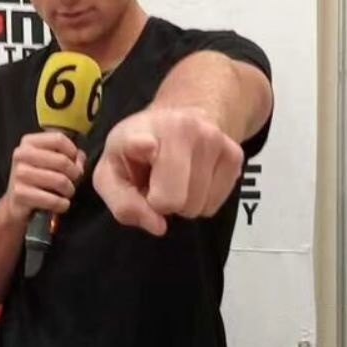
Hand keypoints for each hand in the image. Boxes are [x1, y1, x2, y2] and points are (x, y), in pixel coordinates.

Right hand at [4, 131, 85, 223]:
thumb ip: (70, 155)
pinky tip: (61, 204)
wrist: (17, 202)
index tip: (74, 162)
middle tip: (74, 181)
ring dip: (69, 190)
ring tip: (67, 193)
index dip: (73, 152)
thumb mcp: (52, 161)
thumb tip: (79, 158)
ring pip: (60, 180)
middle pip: (62, 161)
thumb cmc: (39, 179)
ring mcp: (19, 174)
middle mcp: (22, 154)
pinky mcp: (20, 193)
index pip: (59, 139)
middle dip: (75, 174)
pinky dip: (62, 204)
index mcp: (29, 142)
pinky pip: (53, 200)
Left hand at [92, 106, 243, 235]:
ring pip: (198, 207)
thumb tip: (158, 225)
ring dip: (184, 202)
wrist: (178, 121)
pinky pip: (214, 205)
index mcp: (141, 131)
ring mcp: (214, 140)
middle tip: (156, 183)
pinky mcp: (235, 154)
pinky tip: (192, 178)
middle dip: (163, 204)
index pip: (143, 142)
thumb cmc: (137, 153)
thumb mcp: (111, 175)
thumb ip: (123, 204)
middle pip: (174, 201)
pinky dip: (201, 200)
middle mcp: (183, 129)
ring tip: (174, 178)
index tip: (148, 146)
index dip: (143, 146)